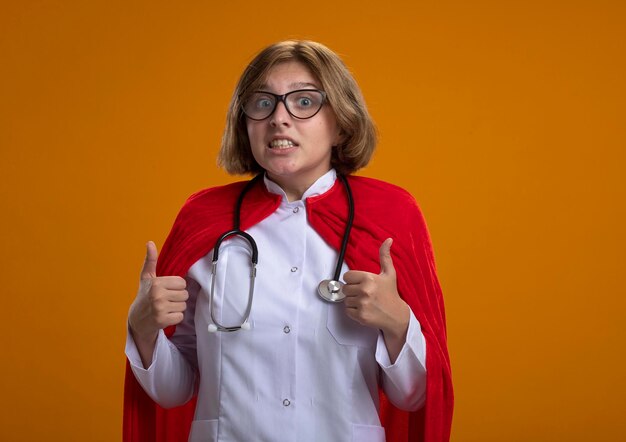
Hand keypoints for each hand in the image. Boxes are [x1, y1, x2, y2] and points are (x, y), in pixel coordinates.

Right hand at [128, 241, 187, 343]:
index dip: (177, 287)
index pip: (182, 283)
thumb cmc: (144, 295)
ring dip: (177, 307)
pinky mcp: (162, 320)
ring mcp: (160, 309)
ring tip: (166, 307)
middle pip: (185, 294)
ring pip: (183, 306)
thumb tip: (150, 243)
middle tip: (166, 299)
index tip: (167, 289)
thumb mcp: (147, 277)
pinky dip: (175, 317)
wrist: (137, 319)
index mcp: (156, 283)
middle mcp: (158, 295)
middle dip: (178, 297)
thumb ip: (150, 260)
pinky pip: (180, 316)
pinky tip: (166, 316)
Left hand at [342, 239, 409, 354]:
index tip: (361, 283)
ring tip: (366, 302)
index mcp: (369, 278)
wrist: (396, 315)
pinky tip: (364, 309)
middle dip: (353, 291)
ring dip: (353, 301)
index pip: (347, 276)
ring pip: (346, 300)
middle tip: (365, 294)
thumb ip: (385, 256)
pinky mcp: (360, 316)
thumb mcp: (389, 273)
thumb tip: (388, 240)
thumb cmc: (391, 293)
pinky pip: (347, 311)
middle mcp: (365, 290)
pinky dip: (353, 311)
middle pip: (345, 288)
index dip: (353, 280)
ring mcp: (362, 304)